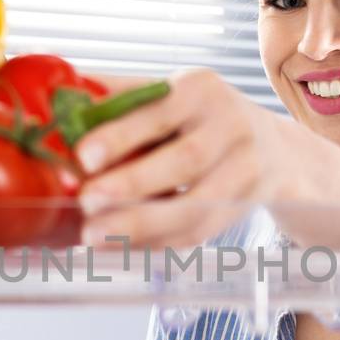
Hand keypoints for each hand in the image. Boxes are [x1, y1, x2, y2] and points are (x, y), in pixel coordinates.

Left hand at [74, 70, 339, 280]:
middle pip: (184, 162)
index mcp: (202, 90)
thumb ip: (120, 97)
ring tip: (95, 236)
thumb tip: (60, 100)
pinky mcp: (244, 206)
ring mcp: (246, 170)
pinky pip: (199, 232)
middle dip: (131, 186)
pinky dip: (157, 244)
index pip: (159, 112)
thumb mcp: (173, 94)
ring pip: (195, 205)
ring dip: (142, 226)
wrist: (280, 151)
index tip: (82, 155)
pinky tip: (121, 249)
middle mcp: (231, 126)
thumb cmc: (204, 118)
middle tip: (86, 203)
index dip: (120, 134)